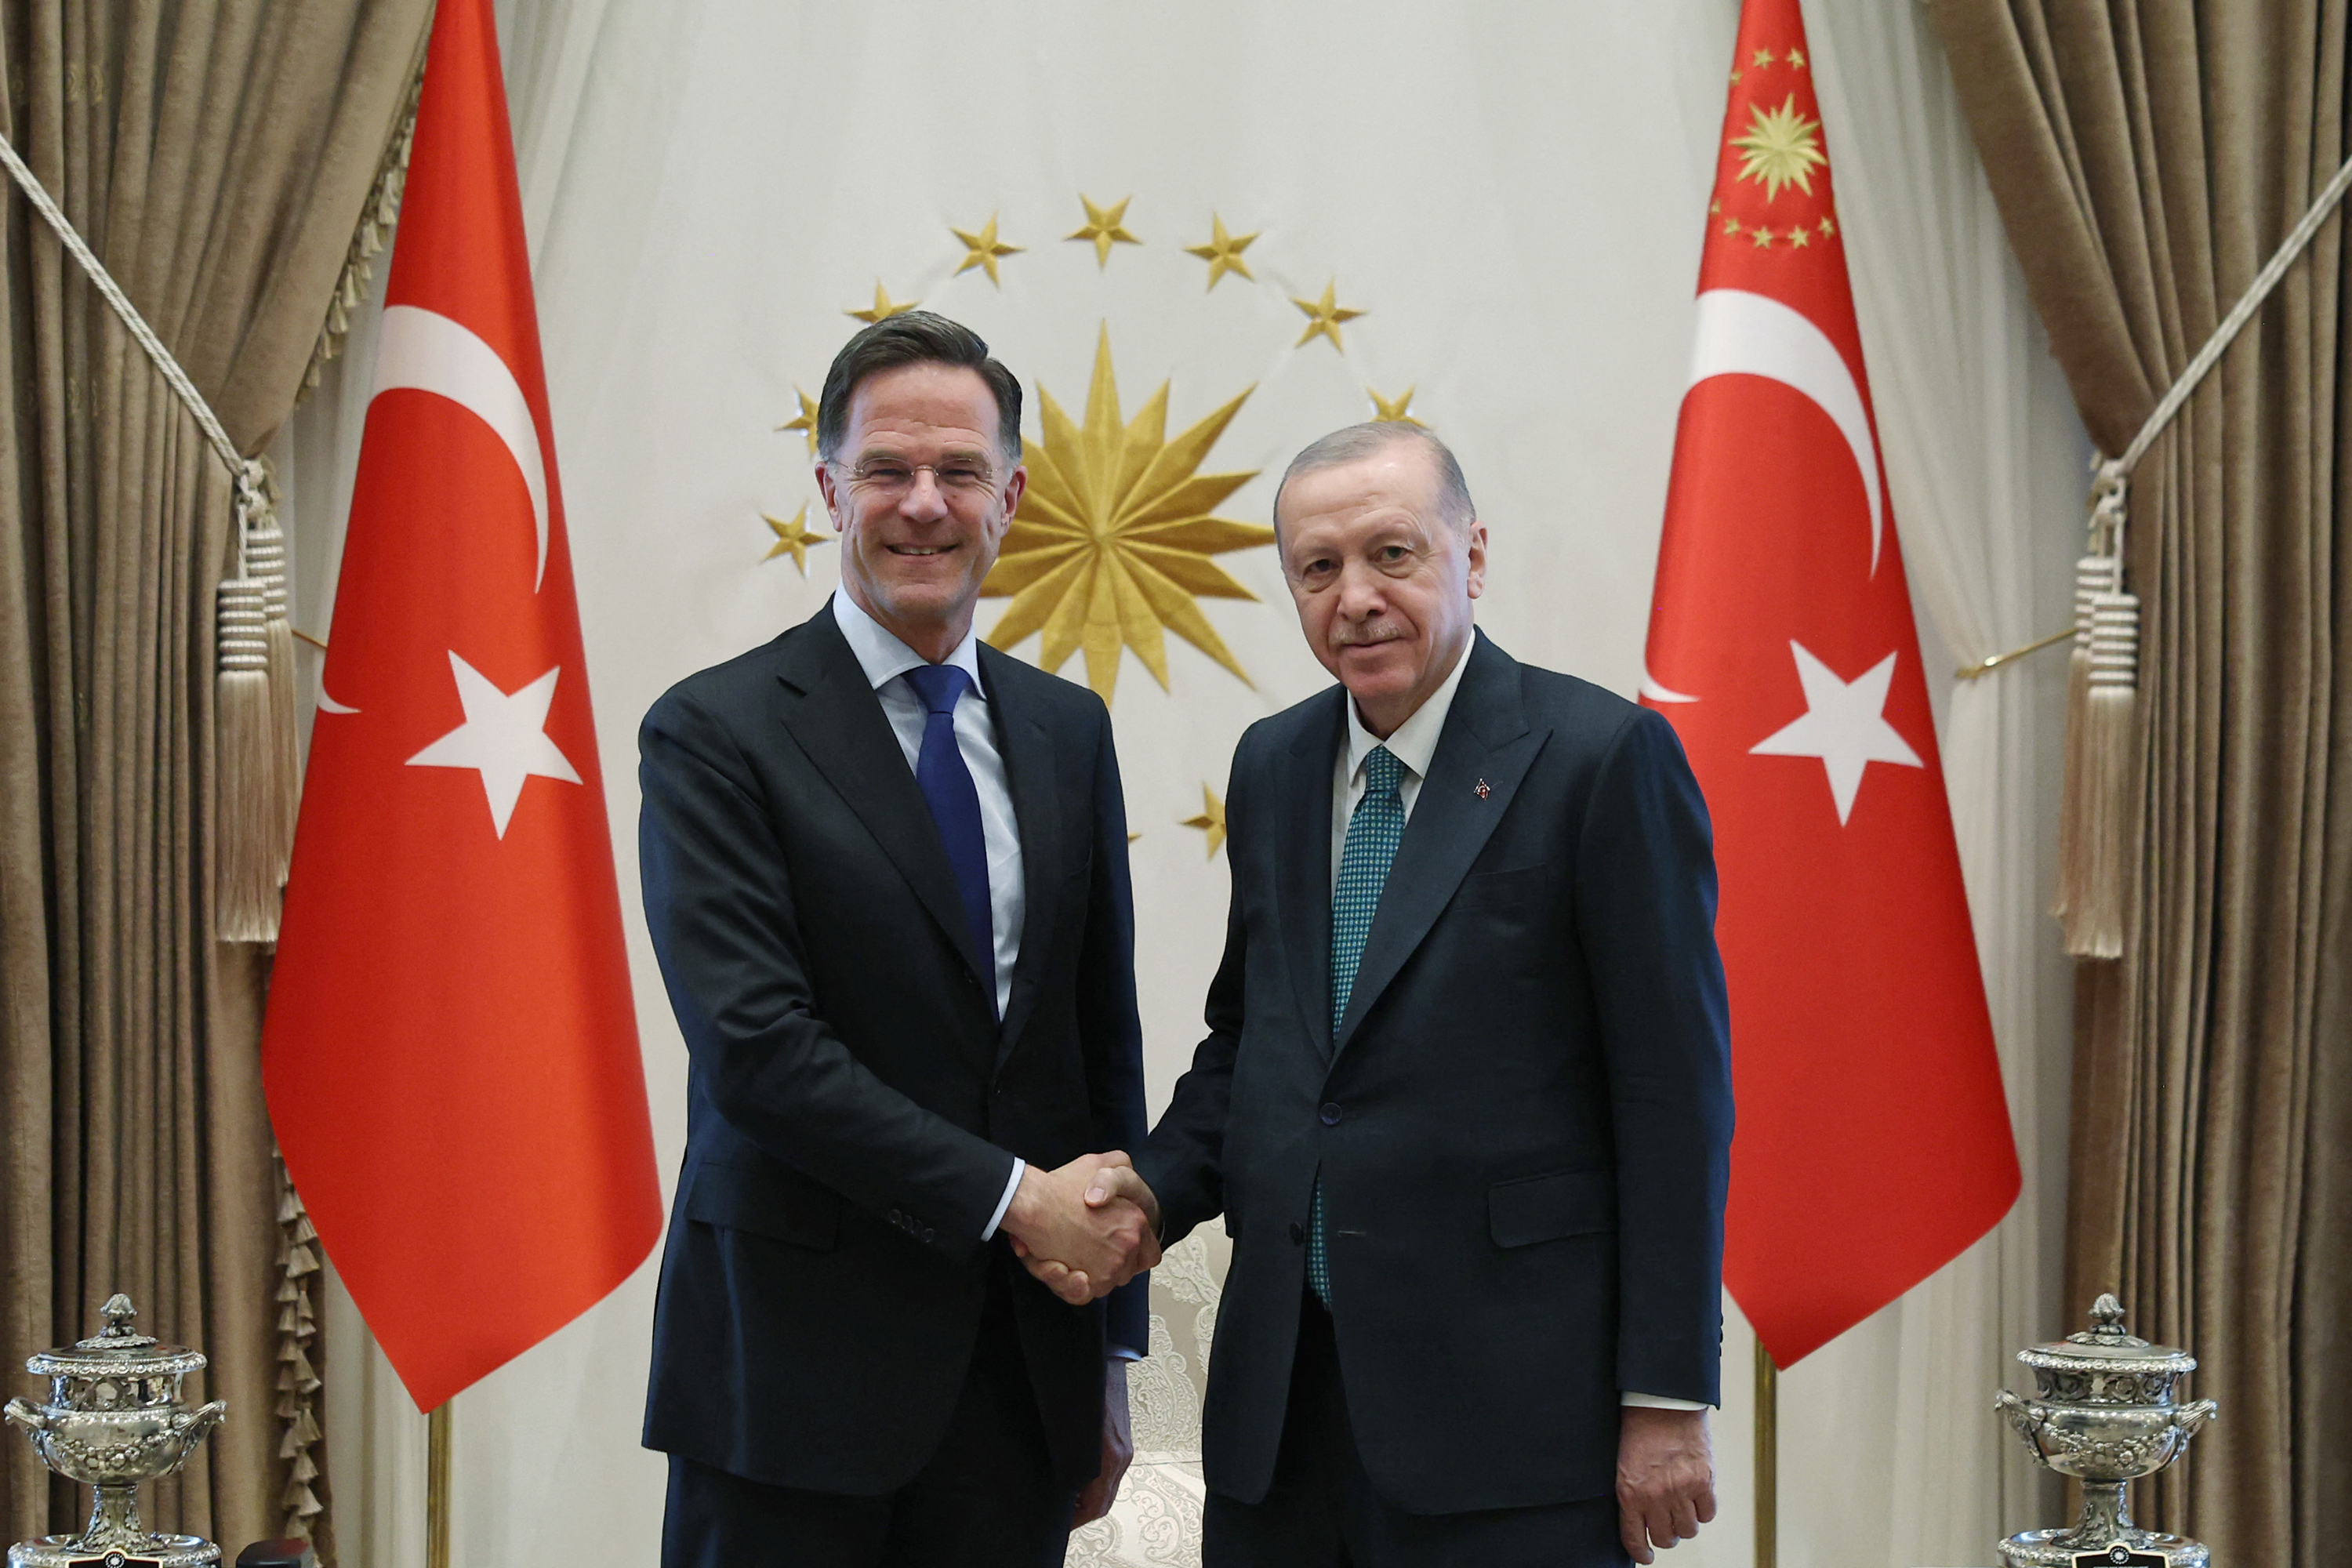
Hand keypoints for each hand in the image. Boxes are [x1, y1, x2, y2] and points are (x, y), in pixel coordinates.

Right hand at [1000, 1153, 1159, 1303]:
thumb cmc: (1060, 1185)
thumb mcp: (1098, 1164)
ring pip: (1103, 1284)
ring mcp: (1110, 1267)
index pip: (1149, 1253)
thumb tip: (1124, 1169)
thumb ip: (1117, 1166)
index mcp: (1136, 1221)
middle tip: (1082, 1248)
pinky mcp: (1089, 1282)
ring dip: (1083, 1274)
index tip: (1113, 1248)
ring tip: (1061, 1255)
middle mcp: (1127, 1245)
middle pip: (1125, 1271)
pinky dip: (1072, 1287)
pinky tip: (1059, 1267)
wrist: (1032, 1202)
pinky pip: (1085, 1295)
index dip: (1132, 1252)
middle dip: (1106, 1264)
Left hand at [1072, 1358, 1134, 1525]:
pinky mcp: (1123, 1441)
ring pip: (1109, 1489)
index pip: (1096, 1506)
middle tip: (1060, 1516)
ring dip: (1089, 1499)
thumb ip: (1065, 1458)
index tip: (1060, 1524)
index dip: (1076, 1520)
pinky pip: (1112, 1473)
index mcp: (1107, 1457)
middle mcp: (1121, 1457)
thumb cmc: (1081, 1391)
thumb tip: (1055, 1482)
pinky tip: (1077, 1476)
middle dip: (1082, 1514)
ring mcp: (1125, 1449)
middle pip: (1104, 1503)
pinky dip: (1096, 1484)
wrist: (1102, 1361)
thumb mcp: (1064, 1428)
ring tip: (1065, 1497)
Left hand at [1616, 1405, 1714, 1562]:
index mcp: (1630, 1492)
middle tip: (1666, 1522)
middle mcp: (1656, 1496)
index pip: (1634, 1538)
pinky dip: (1704, 1509)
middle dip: (1666, 1534)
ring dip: (1686, 1522)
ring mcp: (1682, 1489)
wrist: (1662, 1399)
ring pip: (1689, 1530)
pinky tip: (1697, 1496)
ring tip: (1682, 1506)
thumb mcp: (1624, 1463)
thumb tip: (1641, 1521)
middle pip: (1666, 1538)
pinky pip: (1708, 1513)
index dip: (1642, 1552)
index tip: (1646, 1556)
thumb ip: (1633, 1492)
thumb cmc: (1639, 1427)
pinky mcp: (1704, 1480)